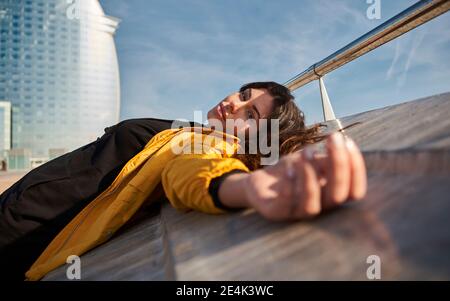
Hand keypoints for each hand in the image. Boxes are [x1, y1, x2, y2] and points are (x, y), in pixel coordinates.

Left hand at [243, 133, 366, 220]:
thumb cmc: (292, 170)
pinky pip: (285, 205)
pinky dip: (290, 186)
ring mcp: (296, 213)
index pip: (355, 192)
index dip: (356, 169)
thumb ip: (328, 159)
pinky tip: (290, 167)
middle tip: (332, 138)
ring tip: (306, 152)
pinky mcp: (275, 213)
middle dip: (338, 165)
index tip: (347, 140)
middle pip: (337, 197)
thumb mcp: (312, 160)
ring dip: (311, 175)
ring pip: (312, 206)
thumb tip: (343, 143)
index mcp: (331, 196)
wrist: (261, 181)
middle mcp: (319, 208)